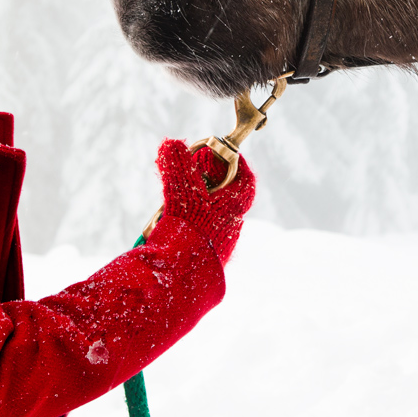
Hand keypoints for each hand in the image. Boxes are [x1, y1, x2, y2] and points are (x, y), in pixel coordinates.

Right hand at [155, 139, 255, 263]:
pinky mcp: (210, 257)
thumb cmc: (190, 227)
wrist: (186, 271)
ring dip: (198, 207)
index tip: (224, 156)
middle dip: (210, 185)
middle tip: (194, 176)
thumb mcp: (182, 189)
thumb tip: (171, 144)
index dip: (236, 164)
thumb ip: (177, 166)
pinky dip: (192, 226)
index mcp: (235, 204)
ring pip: (214, 217)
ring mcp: (222, 242)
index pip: (245, 178)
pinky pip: (204, 235)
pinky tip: (173, 226)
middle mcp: (233, 223)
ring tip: (177, 203)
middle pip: (228, 197)